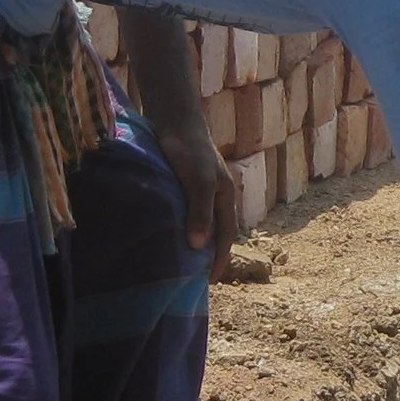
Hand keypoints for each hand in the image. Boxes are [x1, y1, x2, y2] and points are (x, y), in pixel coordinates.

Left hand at [154, 111, 237, 263]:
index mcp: (225, 197)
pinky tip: (173, 236)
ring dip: (198, 244)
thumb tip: (199, 247)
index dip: (219, 260)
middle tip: (197, 278)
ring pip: (204, 224)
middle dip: (211, 255)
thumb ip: (200, 212)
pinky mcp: (186, 185)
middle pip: (218, 233)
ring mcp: (202, 191)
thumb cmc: (188, 149)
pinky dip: (186, 229)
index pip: (226, 237)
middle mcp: (217, 197)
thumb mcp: (199, 181)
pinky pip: (189, 214)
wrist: (174, 119)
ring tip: (185, 263)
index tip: (210, 281)